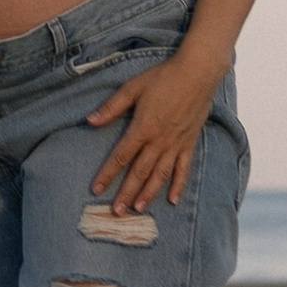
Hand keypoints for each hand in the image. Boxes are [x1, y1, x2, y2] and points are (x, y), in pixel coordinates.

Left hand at [84, 51, 224, 212]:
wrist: (198, 73)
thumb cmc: (162, 77)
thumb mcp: (132, 88)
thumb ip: (111, 107)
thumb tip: (89, 121)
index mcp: (143, 127)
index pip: (121, 156)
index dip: (107, 174)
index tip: (96, 189)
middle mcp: (159, 140)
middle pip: (140, 172)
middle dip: (126, 193)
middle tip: (116, 212)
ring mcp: (176, 144)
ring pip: (160, 175)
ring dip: (148, 194)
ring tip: (138, 209)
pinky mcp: (190, 143)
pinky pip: (183, 169)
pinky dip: (178, 186)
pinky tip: (173, 201)